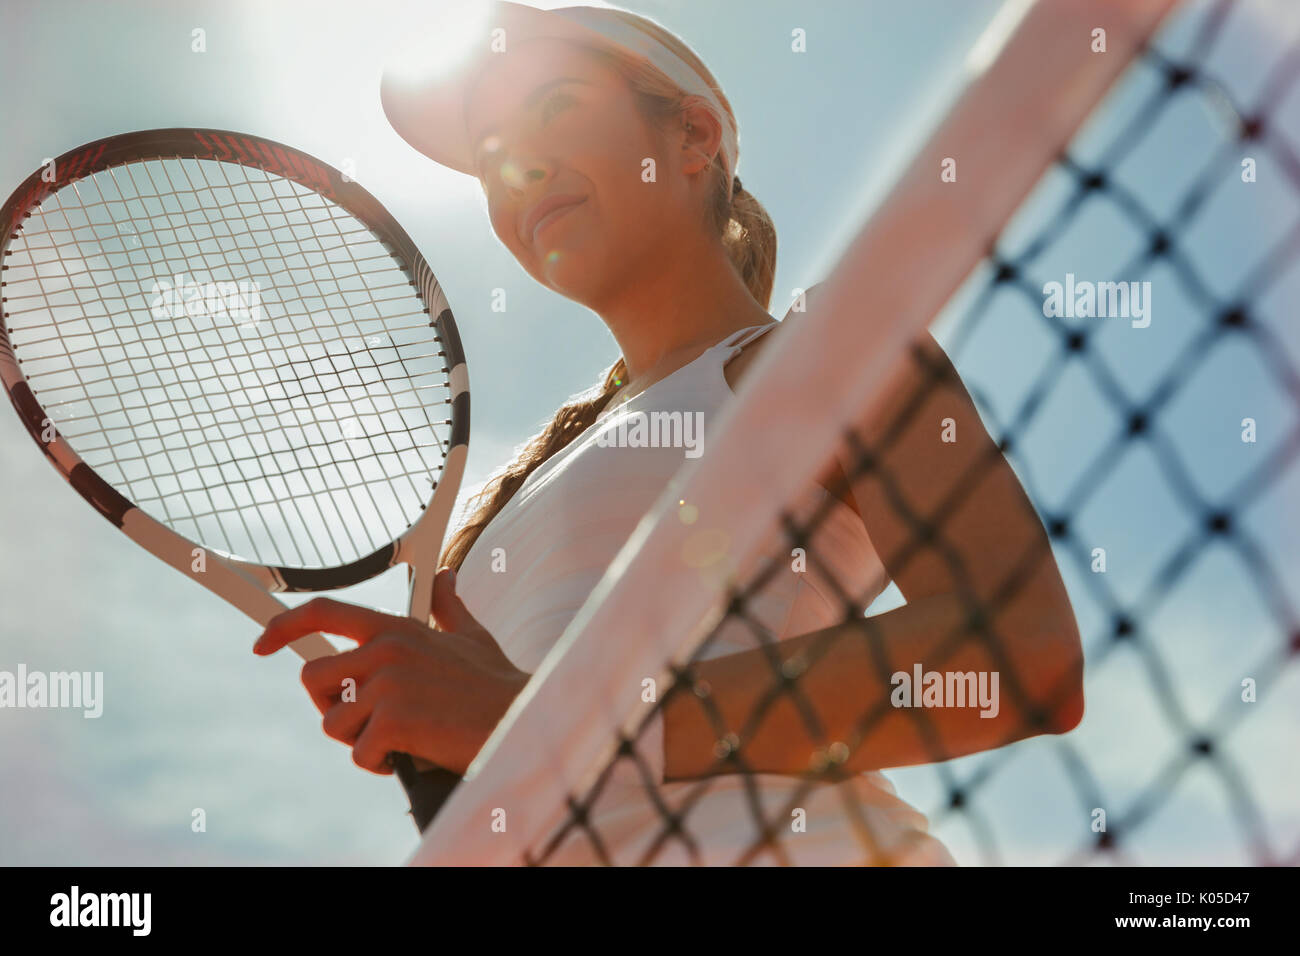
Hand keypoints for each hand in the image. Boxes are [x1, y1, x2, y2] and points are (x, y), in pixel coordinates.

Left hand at [252, 567, 528, 775]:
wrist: (524, 718)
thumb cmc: (498, 685)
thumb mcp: (471, 637)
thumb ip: (448, 607)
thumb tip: (445, 577)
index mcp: (397, 628)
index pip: (325, 612)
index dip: (284, 625)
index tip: (261, 644)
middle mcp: (386, 648)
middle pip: (314, 678)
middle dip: (333, 706)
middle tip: (369, 720)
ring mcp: (389, 683)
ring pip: (333, 722)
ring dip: (361, 740)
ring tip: (400, 738)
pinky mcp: (394, 720)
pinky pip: (358, 753)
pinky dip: (380, 764)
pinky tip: (410, 754)